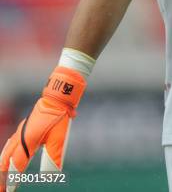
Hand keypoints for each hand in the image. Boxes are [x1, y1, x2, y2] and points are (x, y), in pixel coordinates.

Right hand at [0, 67, 85, 191]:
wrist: (57, 95)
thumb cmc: (59, 115)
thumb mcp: (60, 137)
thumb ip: (54, 156)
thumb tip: (53, 174)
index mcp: (28, 140)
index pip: (16, 164)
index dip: (12, 179)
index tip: (8, 191)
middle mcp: (21, 135)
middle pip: (6, 159)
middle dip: (2, 174)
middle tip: (2, 188)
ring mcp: (21, 130)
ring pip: (6, 151)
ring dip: (3, 165)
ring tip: (0, 176)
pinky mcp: (24, 126)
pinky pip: (10, 144)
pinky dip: (5, 154)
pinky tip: (6, 157)